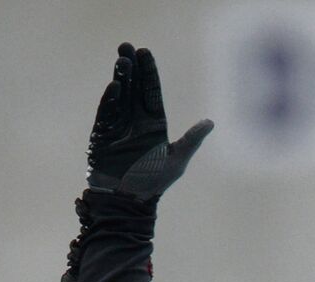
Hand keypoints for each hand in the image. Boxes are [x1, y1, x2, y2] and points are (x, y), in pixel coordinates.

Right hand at [86, 43, 213, 201]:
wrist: (128, 201)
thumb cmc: (154, 184)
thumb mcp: (177, 161)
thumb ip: (191, 141)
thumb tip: (211, 123)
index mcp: (154, 125)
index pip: (151, 93)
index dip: (148, 73)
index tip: (145, 53)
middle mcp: (135, 122)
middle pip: (133, 89)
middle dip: (131, 68)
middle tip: (127, 46)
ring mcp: (118, 127)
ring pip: (119, 97)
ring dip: (120, 78)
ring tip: (121, 60)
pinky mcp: (103, 136)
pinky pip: (106, 114)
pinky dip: (110, 101)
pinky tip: (114, 86)